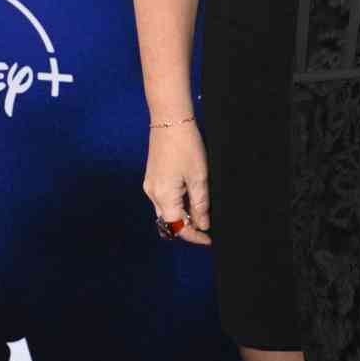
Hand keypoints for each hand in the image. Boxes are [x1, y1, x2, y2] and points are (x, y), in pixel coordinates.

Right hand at [143, 122, 211, 246]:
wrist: (170, 121)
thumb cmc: (186, 147)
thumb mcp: (199, 178)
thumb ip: (200, 204)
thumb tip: (202, 225)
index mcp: (163, 196)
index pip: (177, 227)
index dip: (194, 236)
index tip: (209, 239)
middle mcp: (152, 194)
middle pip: (169, 221)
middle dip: (187, 227)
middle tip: (207, 227)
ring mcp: (150, 185)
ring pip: (166, 211)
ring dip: (182, 216)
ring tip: (202, 213)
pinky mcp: (152, 178)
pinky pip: (164, 199)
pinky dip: (177, 205)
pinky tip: (191, 200)